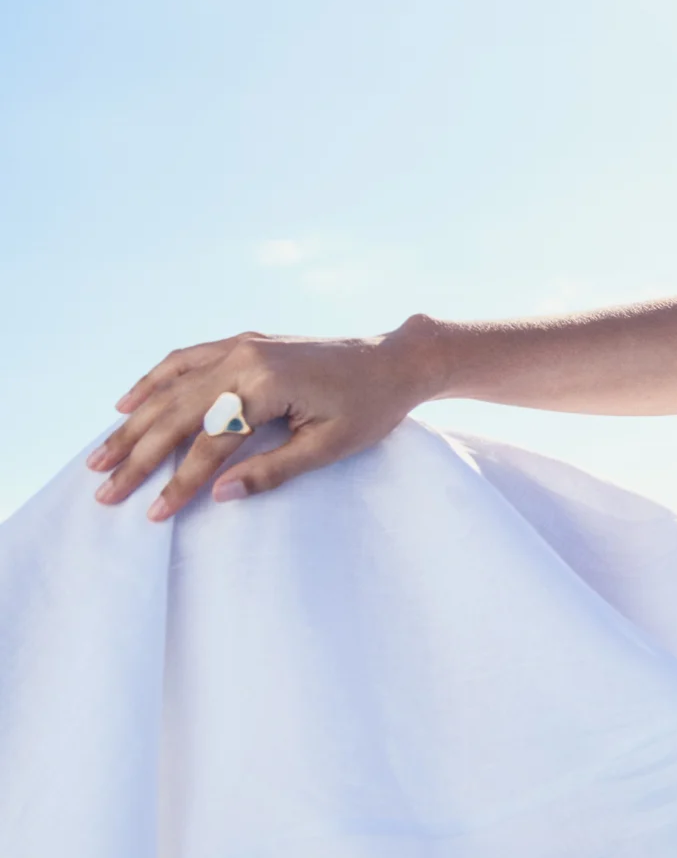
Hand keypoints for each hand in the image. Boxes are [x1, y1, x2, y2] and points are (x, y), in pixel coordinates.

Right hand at [86, 316, 439, 521]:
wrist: (393, 360)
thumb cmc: (369, 408)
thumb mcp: (328, 447)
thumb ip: (272, 471)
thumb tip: (219, 497)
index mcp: (266, 384)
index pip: (209, 442)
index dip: (178, 482)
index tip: (153, 514)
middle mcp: (243, 358)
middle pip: (177, 414)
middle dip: (138, 456)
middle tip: (104, 490)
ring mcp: (239, 346)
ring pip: (171, 387)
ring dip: (134, 423)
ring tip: (101, 455)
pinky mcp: (242, 343)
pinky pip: (185, 361)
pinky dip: (154, 381)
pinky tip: (128, 403)